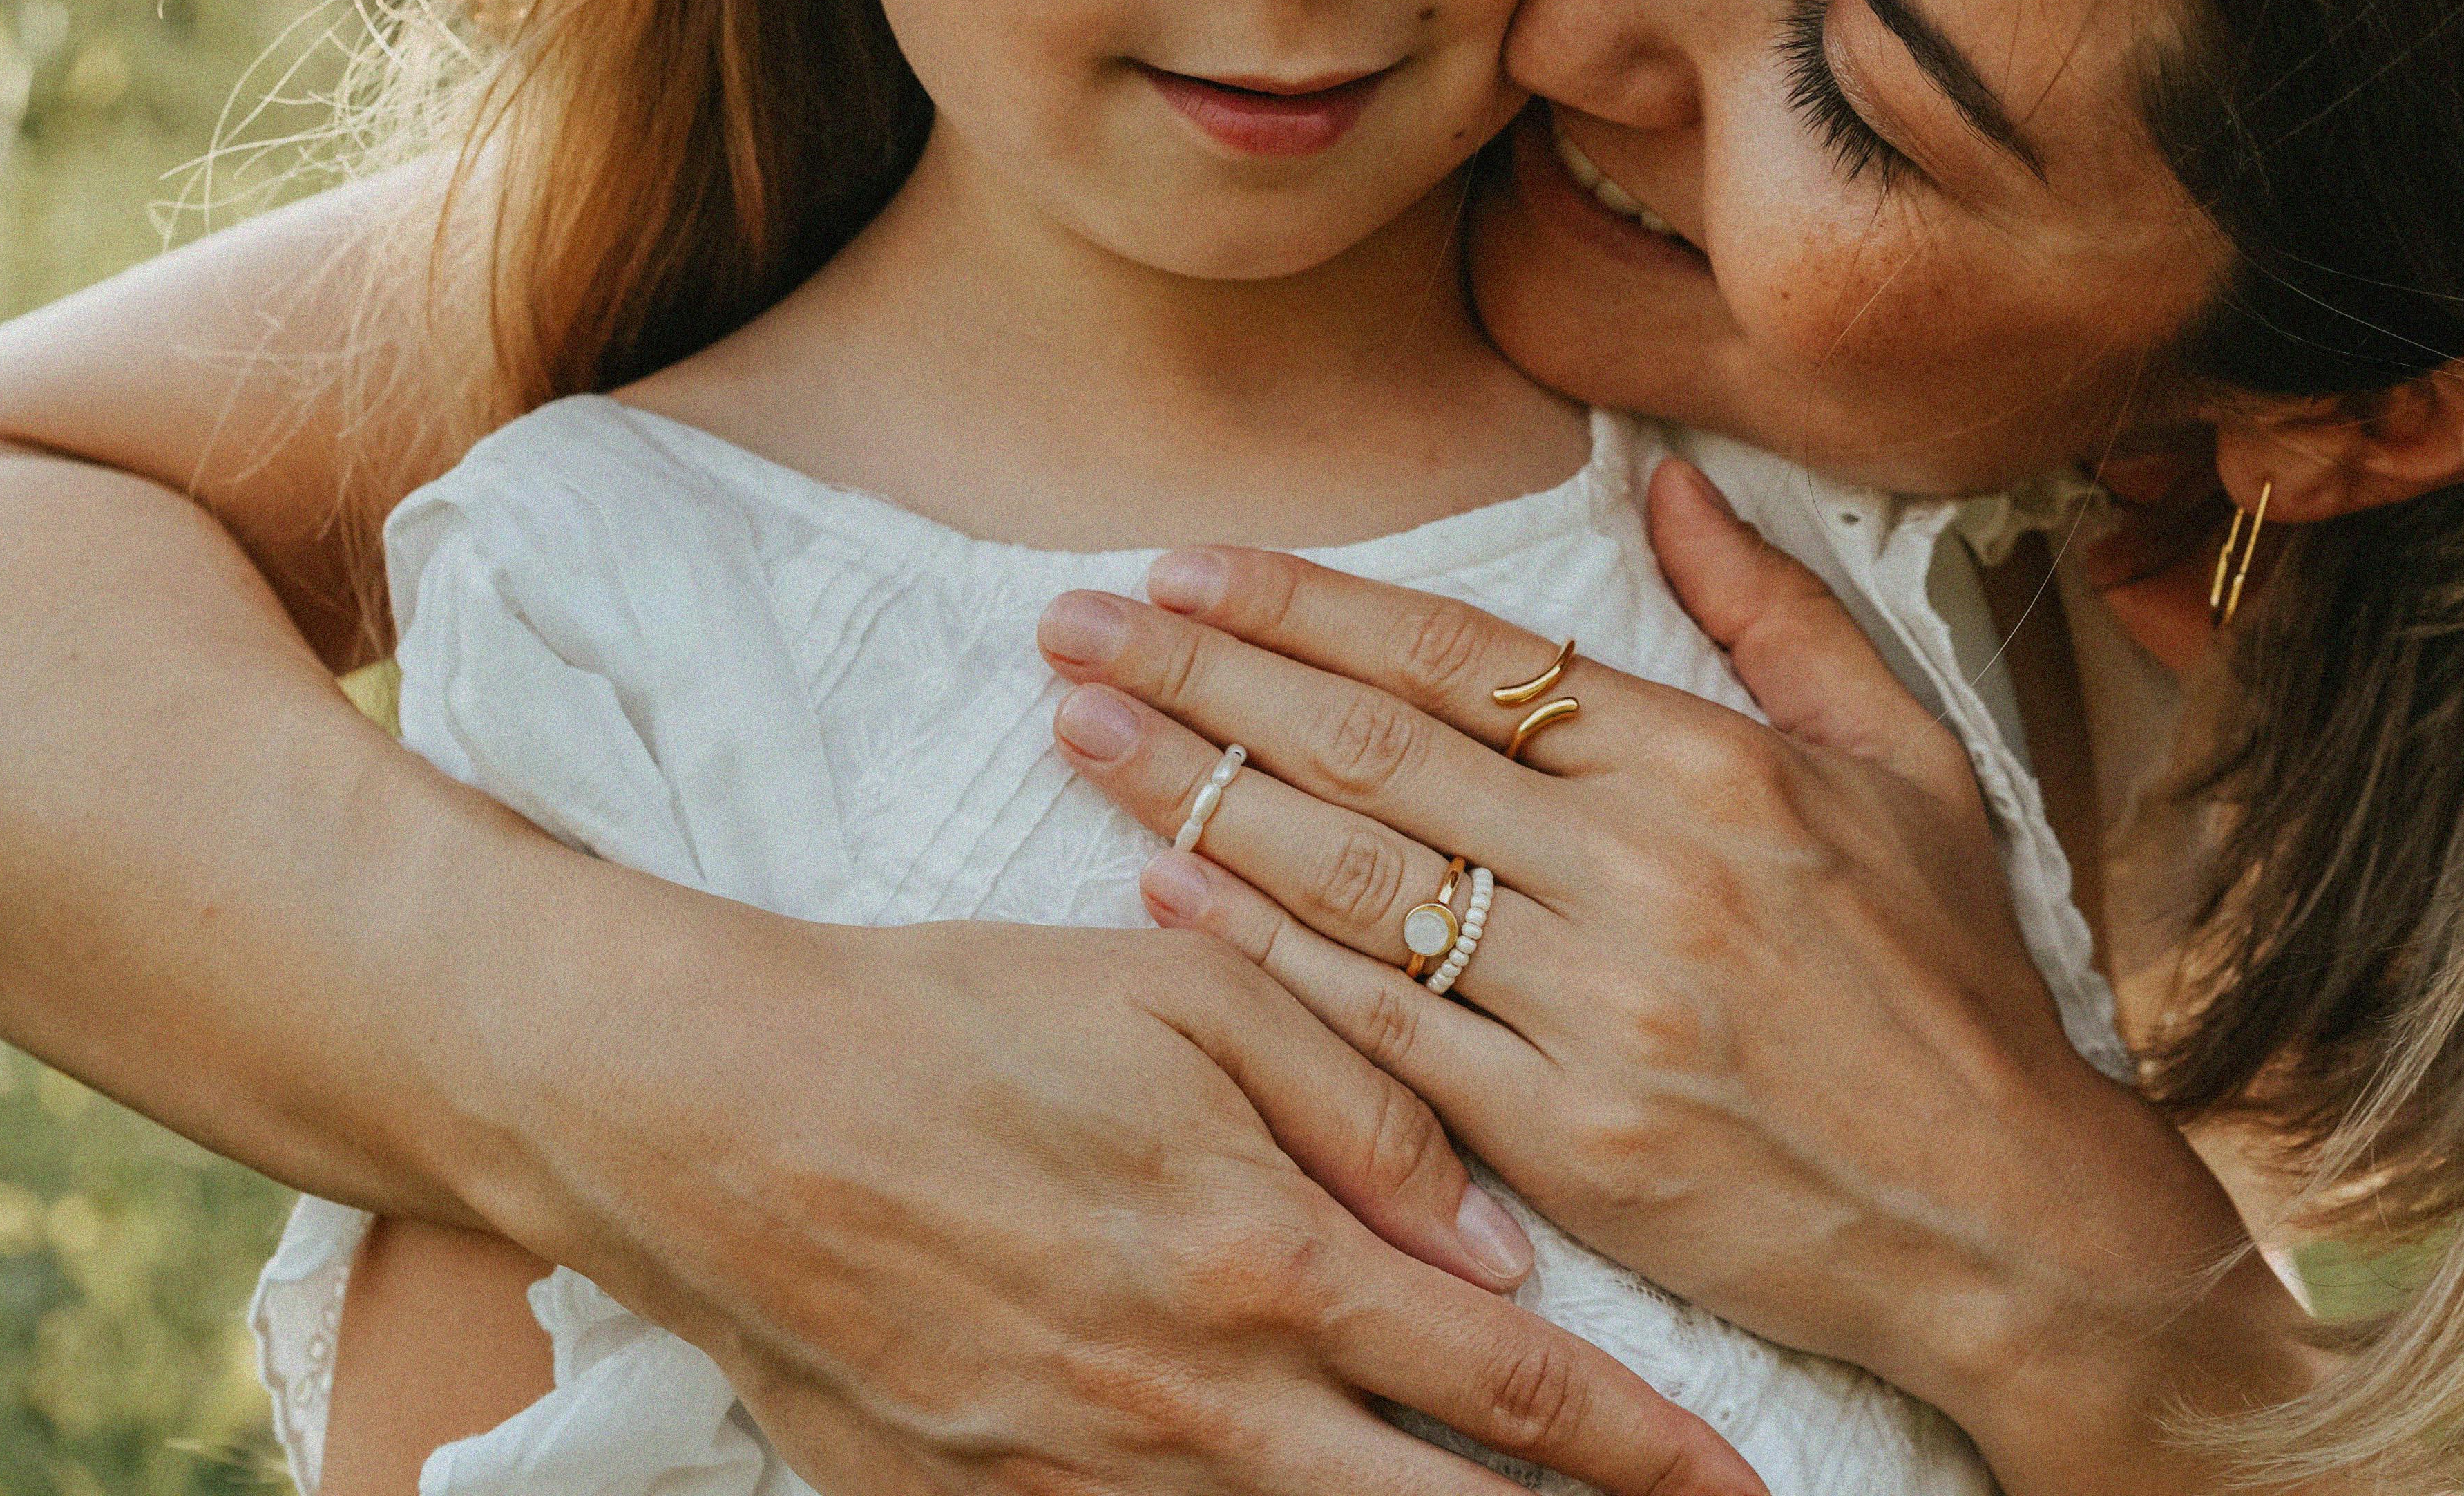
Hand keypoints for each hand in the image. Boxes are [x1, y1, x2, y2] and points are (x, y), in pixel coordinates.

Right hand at [487, 881, 1763, 1495]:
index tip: (1747, 1487)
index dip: (1649, 1453)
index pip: (1517, 1391)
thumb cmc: (962, 1029)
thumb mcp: (1189, 1015)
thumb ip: (1366, 1115)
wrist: (716, 1117)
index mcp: (1270, 1268)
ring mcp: (1093, 1485)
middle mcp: (1201, 1408)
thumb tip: (1498, 1252)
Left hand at [1034, 459, 2323, 1493]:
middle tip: (1073, 624)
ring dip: (1195, 793)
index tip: (1187, 567)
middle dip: (1204, 675)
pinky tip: (1165, 889)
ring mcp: (1597, 1006)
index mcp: (1713, 768)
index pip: (1466, 658)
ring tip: (1081, 729)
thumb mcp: (1906, 765)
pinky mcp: (1565, 1137)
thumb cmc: (1953, 988)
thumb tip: (1671, 483)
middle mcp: (1643, 872)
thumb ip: (1776, 617)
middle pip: (1375, 749)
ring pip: (1352, 877)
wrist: (2003, 1214)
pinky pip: (1375, 1029)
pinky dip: (1262, 954)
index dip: (1309, 607)